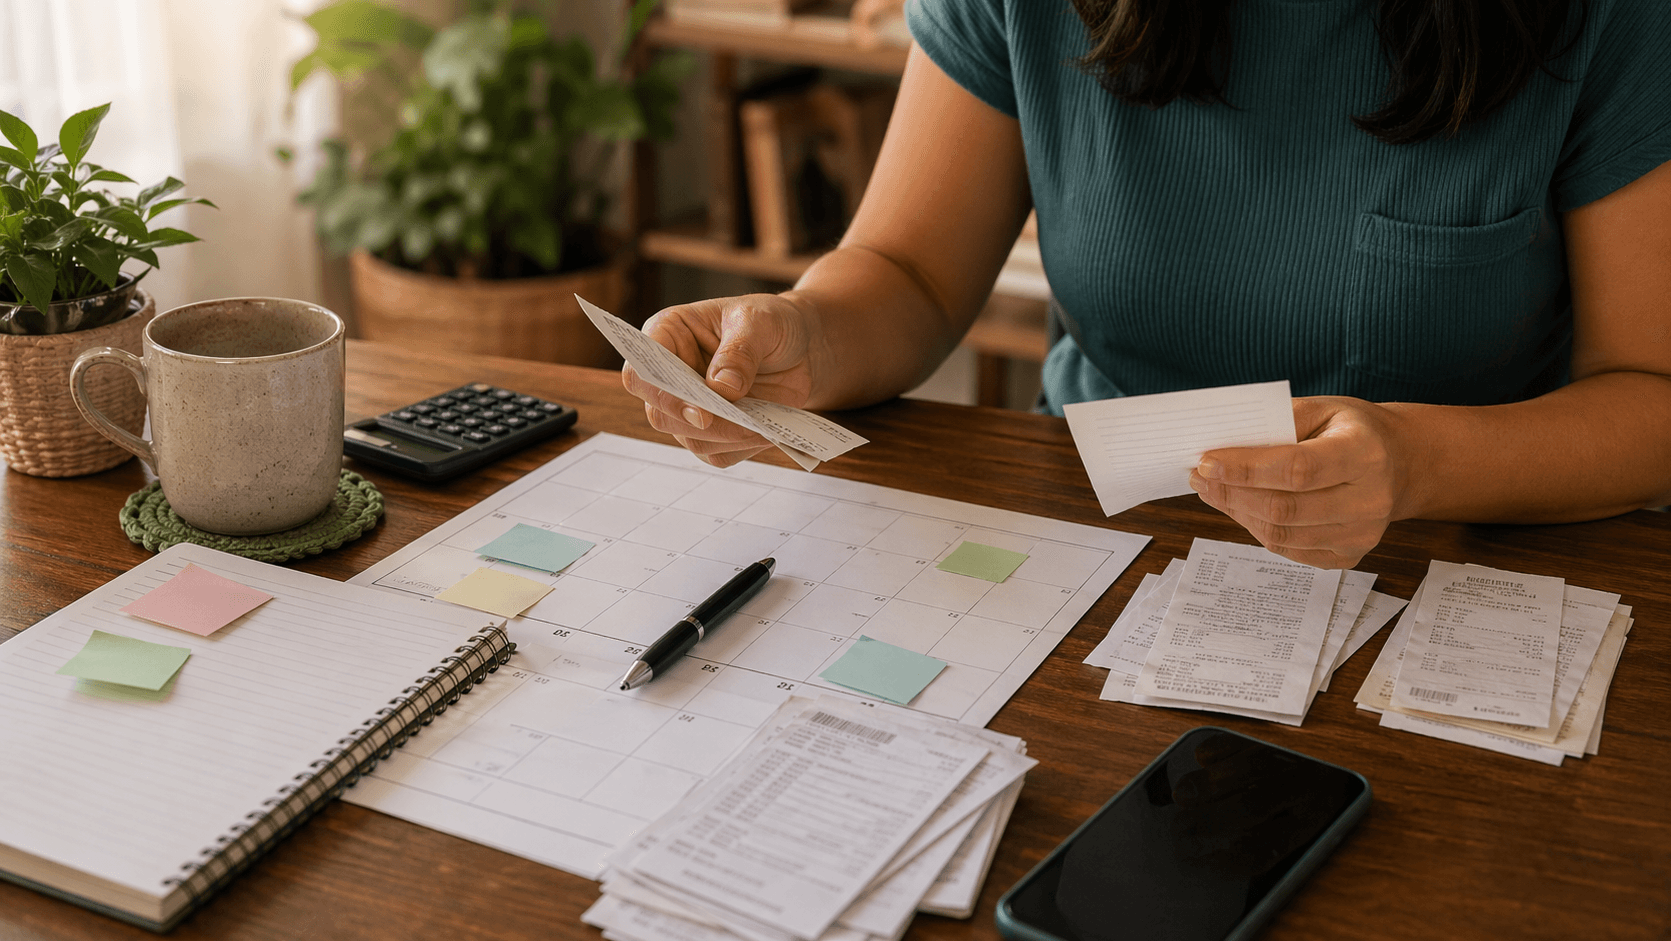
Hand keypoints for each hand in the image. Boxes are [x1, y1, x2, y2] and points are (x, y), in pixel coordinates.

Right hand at [622, 294, 815, 467]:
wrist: (800, 348)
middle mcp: (672, 374)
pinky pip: (718, 454)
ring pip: (691, 439)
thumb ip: (739, 351)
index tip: (700, 410)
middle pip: (660, 414)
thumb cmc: (770, 323)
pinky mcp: (713, 432)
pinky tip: (765, 430)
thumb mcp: (760, 322)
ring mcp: (690, 407)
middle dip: (700, 423)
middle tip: (740, 421)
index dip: (661, 393)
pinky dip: (742, 447)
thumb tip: (722, 387)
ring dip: (728, 436)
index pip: (642, 369)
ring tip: (762, 422)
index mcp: (668, 335)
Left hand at [1188, 397, 1409, 567]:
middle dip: (1231, 493)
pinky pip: (1288, 549)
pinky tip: (1242, 507)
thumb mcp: (1324, 409)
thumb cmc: (1354, 432)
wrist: (1401, 464)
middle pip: (1283, 508)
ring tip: (1213, 490)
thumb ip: (1276, 424)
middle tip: (1200, 477)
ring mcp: (1361, 535)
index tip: (1206, 461)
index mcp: (1365, 454)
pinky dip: (1256, 528)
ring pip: (1280, 534)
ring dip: (1237, 512)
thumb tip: (1222, 445)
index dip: (1246, 469)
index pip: (1297, 469)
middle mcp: (1370, 500)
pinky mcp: (1348, 556)